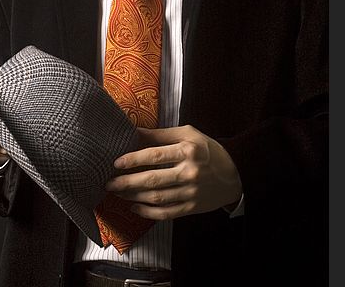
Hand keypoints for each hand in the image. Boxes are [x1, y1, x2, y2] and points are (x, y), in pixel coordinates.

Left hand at [105, 124, 241, 219]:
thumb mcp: (188, 134)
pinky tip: (134, 207)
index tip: (116, 162)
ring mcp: (191, 192)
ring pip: (156, 198)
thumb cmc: (207, 149)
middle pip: (152, 180)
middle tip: (109, 183)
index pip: (155, 156)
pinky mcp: (192, 207)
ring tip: (118, 193)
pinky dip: (148, 212)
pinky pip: (166, 213)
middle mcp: (189, 172)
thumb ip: (161, 134)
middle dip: (127, 182)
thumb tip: (135, 131)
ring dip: (133, 196)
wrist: (235, 173)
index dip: (134, 159)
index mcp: (188, 151)